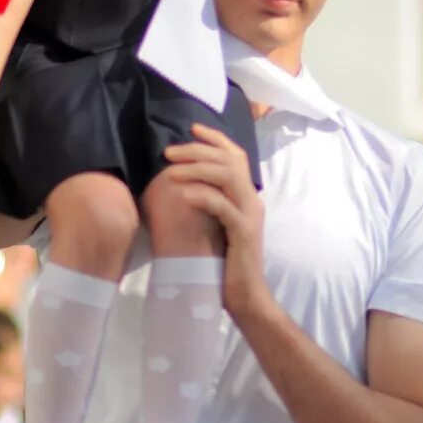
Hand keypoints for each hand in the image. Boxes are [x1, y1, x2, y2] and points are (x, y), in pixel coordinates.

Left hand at [161, 126, 267, 311]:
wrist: (246, 295)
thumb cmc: (227, 263)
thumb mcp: (219, 226)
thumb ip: (213, 204)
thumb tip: (186, 184)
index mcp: (248, 196)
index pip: (236, 156)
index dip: (216, 139)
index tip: (193, 128)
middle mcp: (252, 200)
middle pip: (229, 160)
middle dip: (198, 151)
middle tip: (169, 152)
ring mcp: (250, 215)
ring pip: (227, 177)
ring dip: (197, 169)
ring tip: (171, 171)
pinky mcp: (243, 232)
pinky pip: (223, 206)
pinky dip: (202, 196)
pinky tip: (184, 195)